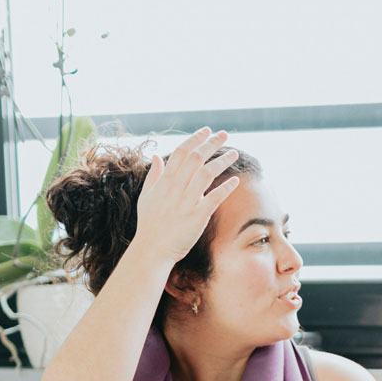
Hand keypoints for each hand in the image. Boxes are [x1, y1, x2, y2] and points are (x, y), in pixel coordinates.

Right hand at [132, 127, 242, 263]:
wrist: (152, 249)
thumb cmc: (149, 224)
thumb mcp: (146, 196)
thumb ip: (153, 175)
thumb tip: (156, 156)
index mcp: (164, 181)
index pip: (181, 152)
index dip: (195, 139)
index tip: (206, 131)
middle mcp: (176, 188)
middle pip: (196, 158)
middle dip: (211, 143)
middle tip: (224, 134)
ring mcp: (187, 202)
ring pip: (206, 174)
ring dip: (222, 160)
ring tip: (234, 152)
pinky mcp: (197, 217)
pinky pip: (214, 198)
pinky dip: (226, 188)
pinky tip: (235, 180)